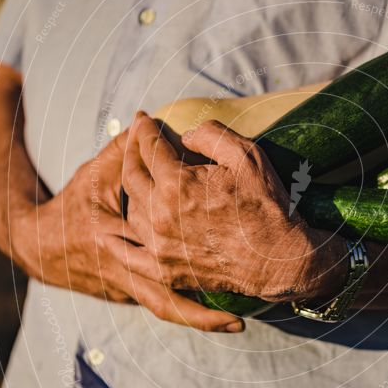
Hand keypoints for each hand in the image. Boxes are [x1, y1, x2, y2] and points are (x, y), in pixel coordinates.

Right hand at [10, 129, 244, 332]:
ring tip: (236, 325)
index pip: (162, 239)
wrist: (41, 246)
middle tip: (244, 313)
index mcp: (115, 234)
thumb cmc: (73, 203)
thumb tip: (148, 122)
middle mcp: (122, 267)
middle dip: (204, 309)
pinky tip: (220, 317)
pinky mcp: (127, 294)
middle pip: (167, 294)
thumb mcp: (95, 173)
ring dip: (200, 317)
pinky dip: (188, 311)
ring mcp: (124, 285)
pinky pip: (162, 304)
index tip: (232, 226)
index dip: (196, 228)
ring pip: (166, 305)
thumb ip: (125, 151)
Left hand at [121, 112, 345, 300]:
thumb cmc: (268, 207)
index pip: (149, 148)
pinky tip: (107, 232)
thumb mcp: (247, 157)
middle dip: (131, 153)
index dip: (144, 128)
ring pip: (129, 211)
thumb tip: (185, 135)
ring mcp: (160, 245)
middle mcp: (161, 215)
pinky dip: (116, 242)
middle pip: (132, 176)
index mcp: (177, 184)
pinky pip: (130, 255)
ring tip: (135, 177)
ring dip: (129, 190)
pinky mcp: (166, 269)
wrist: (279, 260)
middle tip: (136, 140)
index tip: (142, 117)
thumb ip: (211, 135)